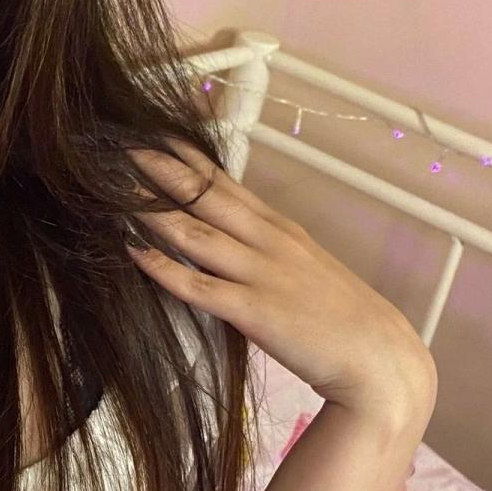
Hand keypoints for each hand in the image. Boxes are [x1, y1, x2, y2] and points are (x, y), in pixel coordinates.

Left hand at [124, 139, 436, 429]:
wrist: (380, 358)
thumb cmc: (340, 315)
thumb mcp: (303, 264)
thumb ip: (265, 246)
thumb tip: (226, 233)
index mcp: (278, 227)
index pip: (222, 180)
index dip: (182, 156)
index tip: (147, 132)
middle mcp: (267, 241)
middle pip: (202, 195)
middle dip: (156, 168)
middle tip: (116, 144)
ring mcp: (260, 273)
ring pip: (193, 233)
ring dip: (150, 209)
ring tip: (111, 188)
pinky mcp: (253, 310)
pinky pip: (197, 285)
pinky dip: (162, 267)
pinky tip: (132, 251)